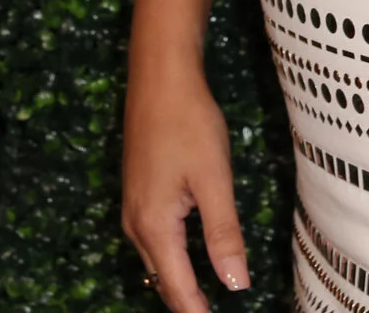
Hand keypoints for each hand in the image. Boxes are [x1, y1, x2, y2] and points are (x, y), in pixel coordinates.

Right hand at [121, 62, 249, 309]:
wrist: (158, 77)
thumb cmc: (188, 123)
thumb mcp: (213, 179)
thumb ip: (223, 234)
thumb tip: (235, 285)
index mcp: (154, 226)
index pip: (177, 288)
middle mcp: (136, 224)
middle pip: (163, 280)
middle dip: (188, 304)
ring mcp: (133, 209)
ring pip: (158, 262)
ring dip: (180, 284)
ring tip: (207, 302)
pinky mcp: (139, 194)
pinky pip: (154, 242)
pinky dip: (173, 260)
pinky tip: (192, 261)